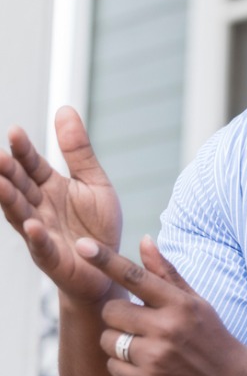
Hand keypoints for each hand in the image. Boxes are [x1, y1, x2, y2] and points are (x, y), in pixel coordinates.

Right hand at [0, 106, 121, 302]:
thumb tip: (65, 109)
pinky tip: (33, 225)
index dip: (23, 151)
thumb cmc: (96, 225)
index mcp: (49, 187)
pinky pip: (42, 247)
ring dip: (9, 200)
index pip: (31, 165)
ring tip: (0, 184)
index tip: (16, 132)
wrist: (107, 266)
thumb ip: (78, 150)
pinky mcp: (52, 257)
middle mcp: (39, 208)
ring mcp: (42, 232)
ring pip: (21, 214)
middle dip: (6, 173)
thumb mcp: (93, 181)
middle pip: (19, 187)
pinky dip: (36, 236)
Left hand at [75, 235, 246, 375]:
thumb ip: (166, 273)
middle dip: (118, 315)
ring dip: (118, 342)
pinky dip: (124, 367)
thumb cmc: (210, 335)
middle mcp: (167, 330)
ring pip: (108, 341)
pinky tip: (148, 368)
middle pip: (112, 311)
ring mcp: (156, 360)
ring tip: (145, 347)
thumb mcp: (195, 301)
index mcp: (179, 305)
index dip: (106, 260)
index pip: (135, 277)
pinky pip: (112, 368)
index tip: (83, 245)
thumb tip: (144, 240)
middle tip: (138, 322)